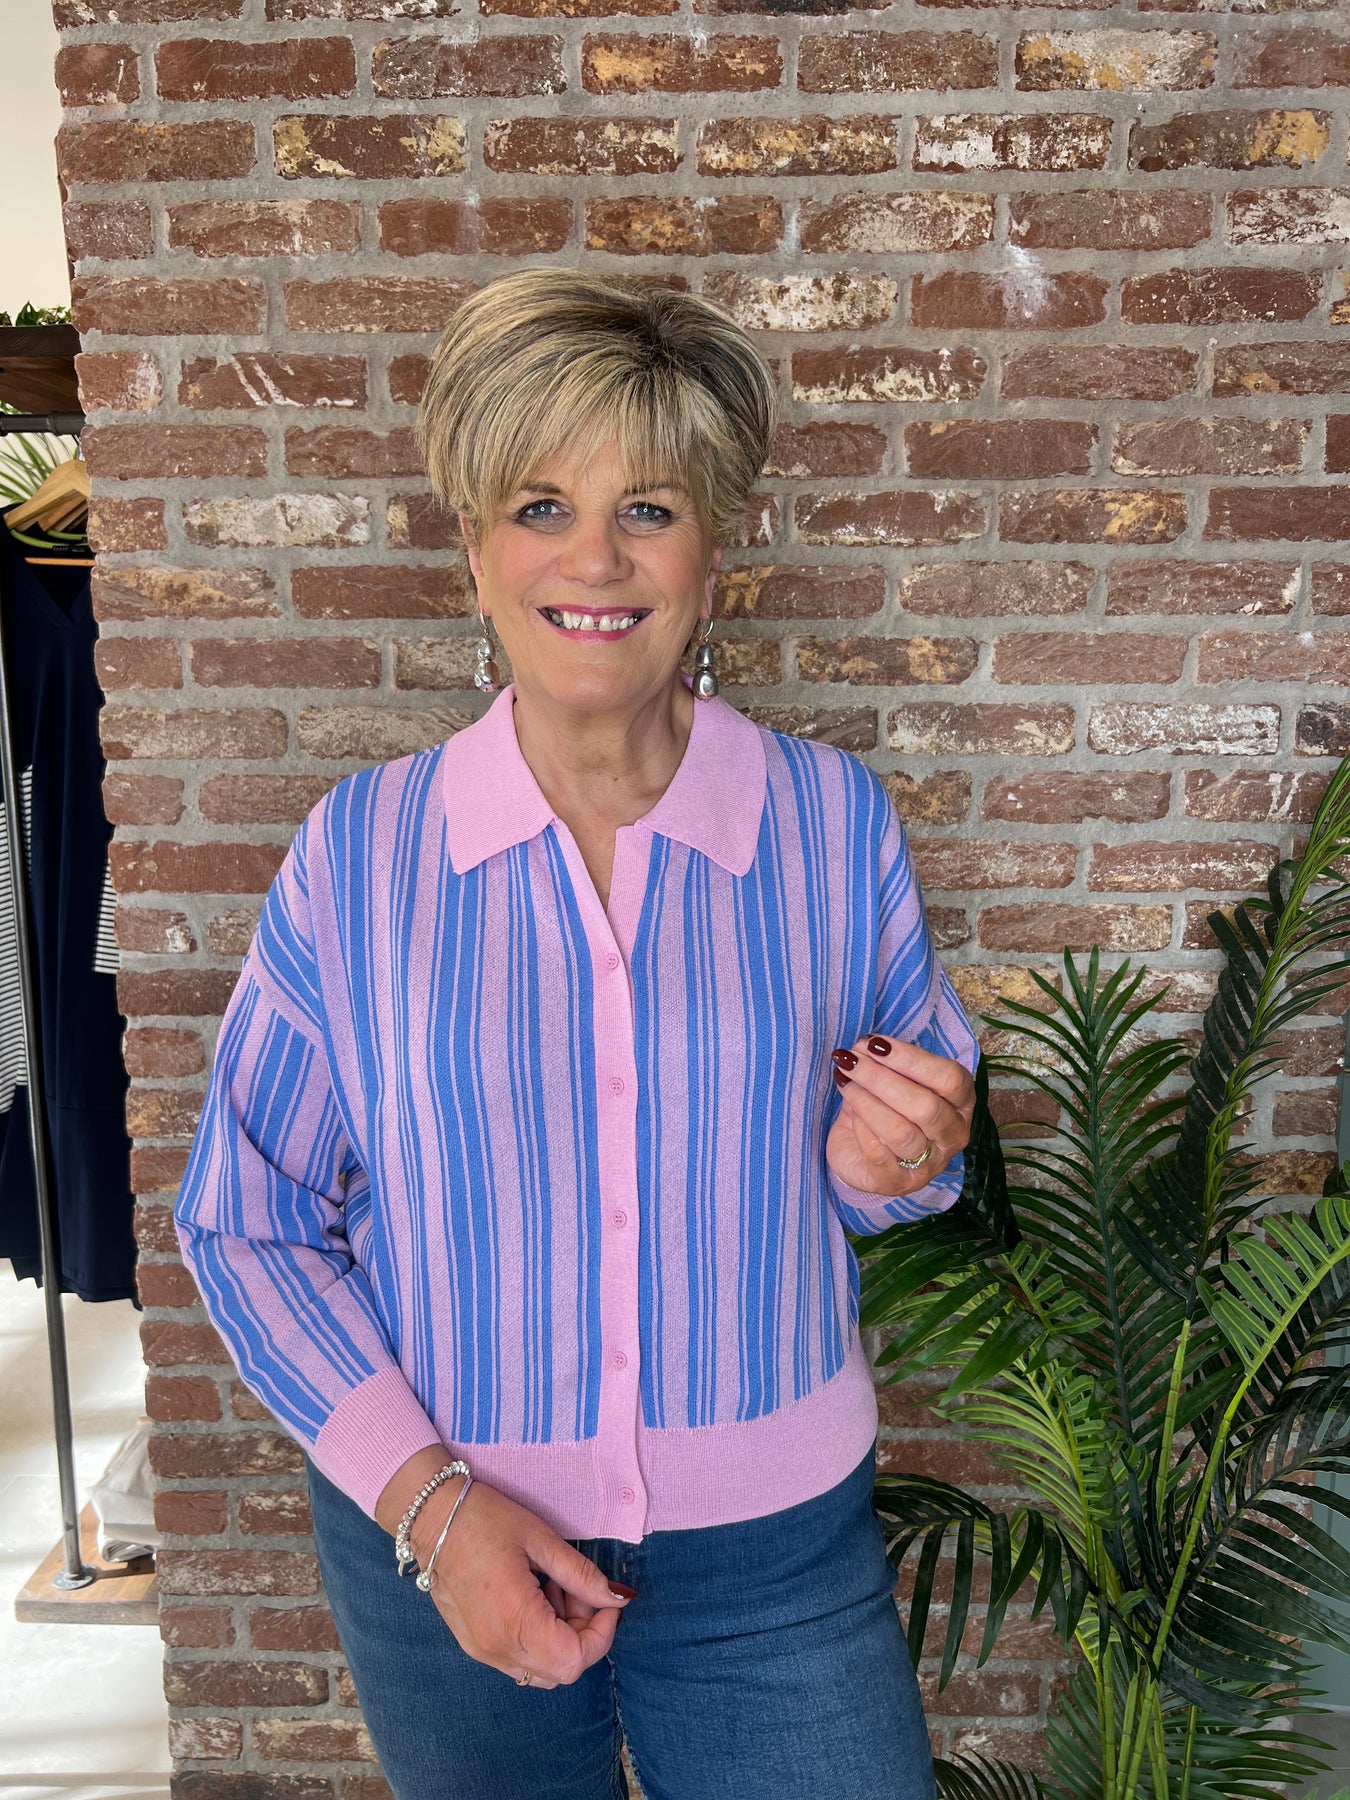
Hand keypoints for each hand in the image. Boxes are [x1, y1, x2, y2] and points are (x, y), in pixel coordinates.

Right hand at [408, 1476, 631, 1688]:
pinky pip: (518, 1660)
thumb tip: (616, 1598)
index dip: (601, 1636)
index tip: (606, 1602)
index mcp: (516, 1621)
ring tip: (553, 1589)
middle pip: (560, 1670)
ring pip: (540, 1670)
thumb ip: (581, 1575)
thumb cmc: (486, 1520)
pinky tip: (533, 1597)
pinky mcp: (473, 1644)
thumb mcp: (541, 1540)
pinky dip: (538, 1639)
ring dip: (560, 1638)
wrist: (431, 1518)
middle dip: (583, 1634)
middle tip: (578, 1590)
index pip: (574, 1660)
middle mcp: (497, 1648)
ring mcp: (482, 1650)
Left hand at [825, 1034, 974, 1198]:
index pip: (949, 1078)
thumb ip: (889, 1063)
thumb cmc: (885, 1108)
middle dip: (882, 1078)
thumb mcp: (895, 1080)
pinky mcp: (899, 1183)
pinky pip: (879, 1154)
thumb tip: (866, 1045)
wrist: (860, 1154)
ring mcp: (930, 1164)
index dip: (911, 1058)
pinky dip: (861, 1127)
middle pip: (925, 1106)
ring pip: (901, 1132)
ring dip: (867, 1101)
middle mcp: (953, 1135)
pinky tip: (849, 1111)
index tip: (874, 1043)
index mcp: (961, 1103)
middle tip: (851, 1060)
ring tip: (844, 1079)